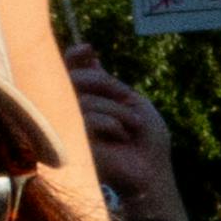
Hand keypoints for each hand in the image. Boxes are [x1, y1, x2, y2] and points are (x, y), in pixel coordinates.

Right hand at [78, 57, 187, 220]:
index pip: (68, 74)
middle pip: (73, 79)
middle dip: (102, 82)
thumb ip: (108, 83)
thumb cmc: (146, 140)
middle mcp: (71, 113)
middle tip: (127, 98)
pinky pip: (86, 118)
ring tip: (131, 127)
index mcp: (87, 102)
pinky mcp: (71, 144)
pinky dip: (111, 123)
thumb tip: (89, 55)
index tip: (90, 49)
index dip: (74, 58)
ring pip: (85, 100)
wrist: (151, 171)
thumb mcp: (132, 102)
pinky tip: (121, 137)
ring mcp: (69, 129)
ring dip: (117, 110)